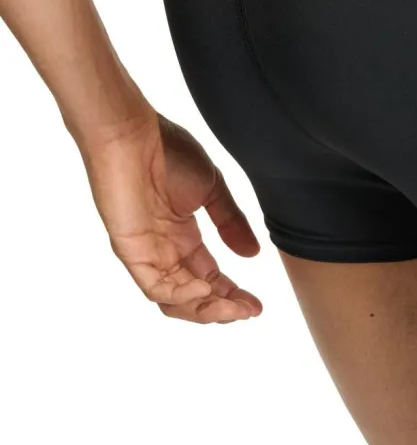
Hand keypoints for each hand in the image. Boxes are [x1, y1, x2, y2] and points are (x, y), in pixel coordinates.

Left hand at [82, 112, 262, 322]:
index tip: (258, 305)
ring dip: (206, 309)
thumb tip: (252, 254)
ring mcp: (146, 253)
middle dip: (224, 307)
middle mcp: (164, 250)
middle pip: (194, 295)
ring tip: (233, 309)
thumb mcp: (213, 189)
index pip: (209, 276)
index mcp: (182, 236)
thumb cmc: (168, 151)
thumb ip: (231, 222)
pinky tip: (205, 288)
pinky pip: (154, 286)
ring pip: (174, 300)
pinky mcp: (131, 251)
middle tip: (250, 312)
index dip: (233, 293)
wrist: (132, 132)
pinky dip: (181, 294)